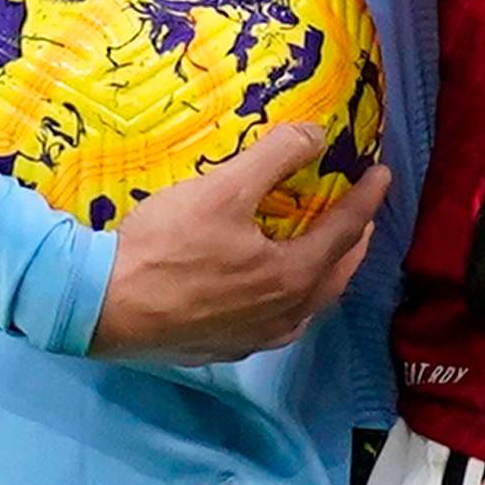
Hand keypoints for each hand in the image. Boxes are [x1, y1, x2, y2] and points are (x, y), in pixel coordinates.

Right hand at [87, 126, 388, 363]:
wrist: (102, 306)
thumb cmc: (165, 246)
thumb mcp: (223, 189)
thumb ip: (275, 157)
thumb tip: (317, 134)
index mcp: (291, 276)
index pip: (345, 231)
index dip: (367, 199)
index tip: (382, 174)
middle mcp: (284, 315)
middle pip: (336, 275)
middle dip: (354, 240)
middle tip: (361, 212)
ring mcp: (255, 339)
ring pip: (309, 305)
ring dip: (326, 273)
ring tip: (325, 248)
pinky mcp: (225, 349)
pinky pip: (279, 322)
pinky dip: (293, 298)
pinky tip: (276, 289)